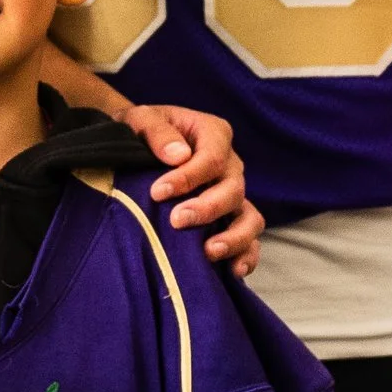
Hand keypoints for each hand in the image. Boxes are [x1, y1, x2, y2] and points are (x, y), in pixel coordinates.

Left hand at [124, 104, 262, 275]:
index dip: (188, 178)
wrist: (140, 144)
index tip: (157, 193)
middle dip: (207, 208)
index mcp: (213, 134)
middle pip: (233, 189)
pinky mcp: (231, 217)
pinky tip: (233, 271)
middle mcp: (231, 164)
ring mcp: (233, 193)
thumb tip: (178, 156)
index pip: (211, 158)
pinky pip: (251, 238)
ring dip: (233, 237)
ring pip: (250, 217)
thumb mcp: (141, 120)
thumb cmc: (142, 131)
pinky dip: (247, 254)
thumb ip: (157, 131)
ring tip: (208, 251)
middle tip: (176, 220)